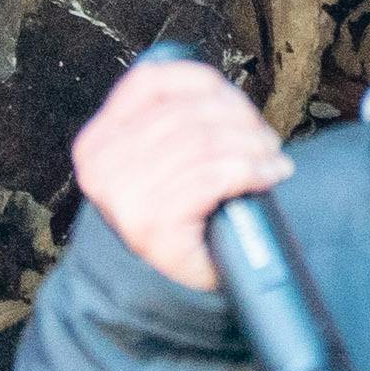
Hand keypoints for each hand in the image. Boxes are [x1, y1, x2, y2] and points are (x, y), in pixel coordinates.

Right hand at [71, 55, 288, 289]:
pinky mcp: (154, 224)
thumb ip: (170, 118)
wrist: (162, 288)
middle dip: (238, 118)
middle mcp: (103, 166)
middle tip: (265, 137)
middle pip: (186, 114)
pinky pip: (213, 178)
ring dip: (251, 146)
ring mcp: (125, 197)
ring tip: (271, 157)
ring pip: (205, 144)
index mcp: (98, 140)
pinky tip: (268, 175)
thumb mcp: (156, 160)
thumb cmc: (172, 216)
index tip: (235, 100)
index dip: (203, 83)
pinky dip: (251, 171)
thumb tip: (218, 89)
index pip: (150, 82)